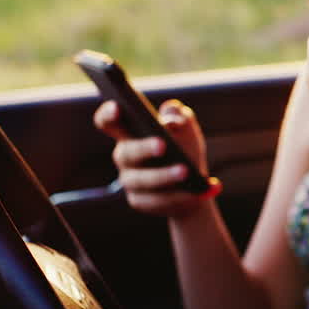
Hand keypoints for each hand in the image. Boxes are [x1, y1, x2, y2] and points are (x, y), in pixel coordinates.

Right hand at [93, 99, 220, 216]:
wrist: (194, 184)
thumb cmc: (184, 147)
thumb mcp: (186, 128)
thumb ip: (179, 116)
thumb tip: (171, 120)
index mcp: (130, 133)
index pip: (109, 122)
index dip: (108, 114)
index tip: (117, 106)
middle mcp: (124, 156)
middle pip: (127, 152)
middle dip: (144, 148)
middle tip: (163, 145)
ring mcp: (130, 181)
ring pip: (142, 180)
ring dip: (165, 175)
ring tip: (186, 172)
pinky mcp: (140, 201)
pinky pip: (157, 200)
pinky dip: (180, 196)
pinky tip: (199, 191)